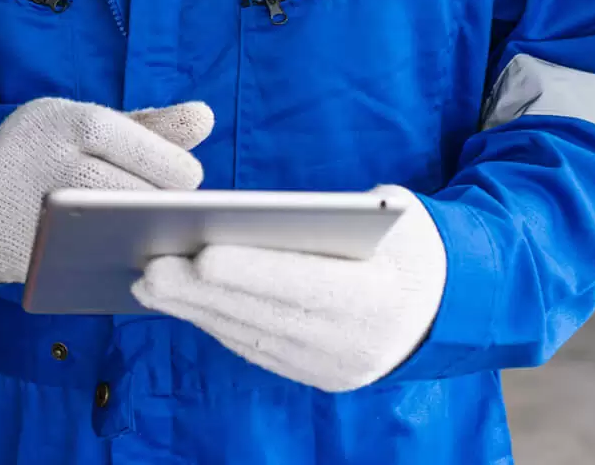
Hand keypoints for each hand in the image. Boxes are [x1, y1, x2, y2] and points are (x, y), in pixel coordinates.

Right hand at [0, 98, 212, 284]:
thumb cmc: (49, 148)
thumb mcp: (89, 124)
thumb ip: (149, 125)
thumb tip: (206, 117)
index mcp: (64, 120)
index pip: (131, 140)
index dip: (169, 164)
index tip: (190, 180)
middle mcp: (40, 160)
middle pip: (116, 190)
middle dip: (155, 205)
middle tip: (178, 216)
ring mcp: (21, 207)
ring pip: (92, 229)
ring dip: (132, 237)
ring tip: (157, 238)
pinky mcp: (12, 250)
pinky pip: (66, 263)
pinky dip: (98, 264)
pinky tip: (122, 262)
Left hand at [130, 185, 446, 392]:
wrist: (444, 308)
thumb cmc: (411, 244)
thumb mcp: (396, 216)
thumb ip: (339, 219)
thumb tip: (268, 220)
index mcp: (381, 299)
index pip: (308, 287)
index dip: (253, 272)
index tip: (203, 253)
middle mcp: (354, 345)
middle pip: (267, 317)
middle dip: (203, 294)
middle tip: (152, 267)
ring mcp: (332, 369)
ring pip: (252, 337)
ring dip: (196, 311)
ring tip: (151, 281)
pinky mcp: (313, 377)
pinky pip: (256, 349)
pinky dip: (216, 323)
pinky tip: (181, 301)